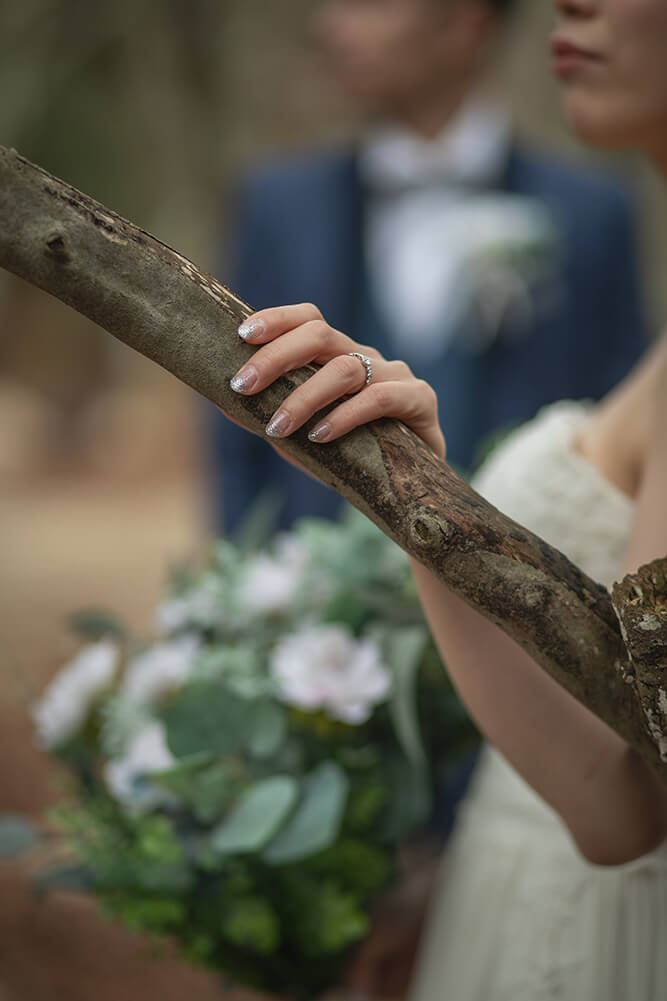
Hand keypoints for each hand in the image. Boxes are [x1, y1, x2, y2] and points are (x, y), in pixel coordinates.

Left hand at [229, 303, 445, 459]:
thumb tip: (222, 405)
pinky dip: (346, 416)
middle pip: (321, 334)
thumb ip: (271, 417)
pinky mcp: (421, 401)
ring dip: (304, 396)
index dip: (276, 320)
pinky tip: (320, 436)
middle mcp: (368, 357)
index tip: (241, 335)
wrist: (412, 489)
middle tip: (242, 385)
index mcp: (340, 356)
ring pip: (347, 368)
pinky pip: (381, 398)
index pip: (309, 320)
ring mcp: (397, 376)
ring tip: (277, 427)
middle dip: (276, 357)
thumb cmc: (355, 457)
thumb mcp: (304, 438)